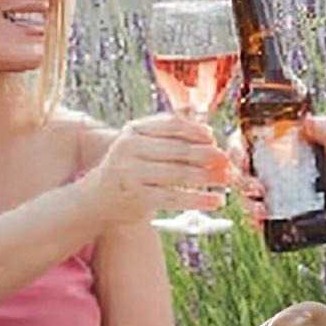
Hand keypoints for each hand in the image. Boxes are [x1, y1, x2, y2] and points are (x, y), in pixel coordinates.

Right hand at [87, 111, 233, 230]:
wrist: (96, 200)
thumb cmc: (128, 170)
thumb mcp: (140, 145)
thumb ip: (168, 136)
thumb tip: (209, 135)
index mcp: (133, 131)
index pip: (171, 125)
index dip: (196, 131)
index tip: (214, 139)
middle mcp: (130, 149)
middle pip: (178, 149)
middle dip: (208, 155)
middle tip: (228, 161)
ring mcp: (132, 173)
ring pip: (179, 173)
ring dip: (208, 177)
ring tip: (228, 180)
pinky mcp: (138, 197)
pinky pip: (175, 197)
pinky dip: (199, 200)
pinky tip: (215, 201)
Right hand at [232, 111, 325, 232]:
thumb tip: (308, 121)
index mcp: (277, 149)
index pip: (246, 143)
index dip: (237, 148)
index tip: (244, 154)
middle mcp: (270, 171)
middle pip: (240, 171)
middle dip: (240, 177)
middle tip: (255, 184)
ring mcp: (272, 195)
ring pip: (244, 196)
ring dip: (246, 201)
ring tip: (261, 207)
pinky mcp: (277, 216)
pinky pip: (257, 218)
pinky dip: (254, 219)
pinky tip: (261, 219)